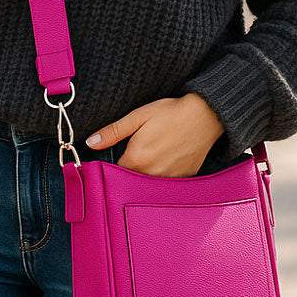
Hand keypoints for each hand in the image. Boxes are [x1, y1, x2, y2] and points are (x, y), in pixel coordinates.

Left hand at [84, 93, 225, 176]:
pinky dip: (164, 174)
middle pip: (131, 178)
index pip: (115, 170)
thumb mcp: (138, 117)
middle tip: (141, 148)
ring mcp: (169, 179)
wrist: (206, 116)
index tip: (120, 151)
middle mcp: (151, 174)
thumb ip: (113, 132)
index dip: (114, 161)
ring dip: (147, 173)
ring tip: (156, 152)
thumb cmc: (171, 113)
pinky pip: (166, 183)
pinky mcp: (183, 179)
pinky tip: (168, 157)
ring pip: (148, 182)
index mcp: (136, 159)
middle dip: (131, 168)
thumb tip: (91, 143)